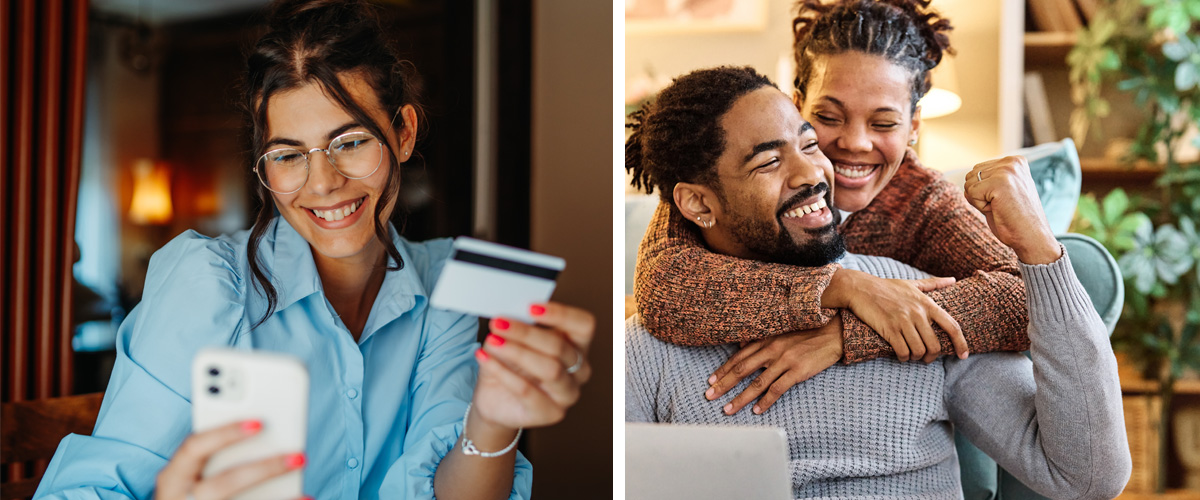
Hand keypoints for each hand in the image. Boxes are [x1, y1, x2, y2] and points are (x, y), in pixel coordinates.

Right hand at [156, 420, 307, 499]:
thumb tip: (265, 425)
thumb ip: (217, 451)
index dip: (224, 433)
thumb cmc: (194, 488)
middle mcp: (181, 499)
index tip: (259, 423)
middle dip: (263, 469)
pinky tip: (305, 496)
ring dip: (276, 492)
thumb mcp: (193, 471)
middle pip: (222, 485)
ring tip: (302, 471)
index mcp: (172, 477)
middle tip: (299, 455)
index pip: (193, 448)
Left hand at [471, 302, 594, 432]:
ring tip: (492, 341)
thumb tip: (510, 312)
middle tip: (499, 323)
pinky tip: (485, 357)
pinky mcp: (551, 413)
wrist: (495, 399)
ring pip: (549, 369)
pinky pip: (527, 390)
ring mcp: (568, 394)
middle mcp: (579, 370)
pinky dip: (502, 372)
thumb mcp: (514, 339)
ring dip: (516, 352)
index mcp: (577, 345)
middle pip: (559, 347)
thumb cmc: (510, 364)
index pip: (584, 325)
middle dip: (526, 333)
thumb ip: (519, 324)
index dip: (561, 314)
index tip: (531, 307)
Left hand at [704, 316, 841, 414]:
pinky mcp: (797, 371)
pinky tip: (756, 410)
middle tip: (709, 396)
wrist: (833, 332)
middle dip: (724, 384)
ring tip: (728, 409)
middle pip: (742, 370)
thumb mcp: (782, 331)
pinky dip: (765, 401)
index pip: (739, 357)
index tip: (710, 380)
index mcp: (766, 339)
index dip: (723, 369)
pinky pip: (777, 389)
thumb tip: (743, 345)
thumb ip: (763, 339)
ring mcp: (784, 361)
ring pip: (756, 383)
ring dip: (740, 398)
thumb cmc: (808, 332)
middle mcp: (771, 349)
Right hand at [828, 269, 966, 362]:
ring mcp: (903, 321)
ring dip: (916, 358)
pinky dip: (904, 357)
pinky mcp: (889, 328)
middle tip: (926, 359)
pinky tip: (901, 355)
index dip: (961, 343)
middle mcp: (917, 313)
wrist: (860, 288)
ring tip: (912, 356)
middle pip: (935, 345)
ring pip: (919, 350)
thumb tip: (953, 279)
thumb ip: (933, 284)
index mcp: (926, 303)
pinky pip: (902, 351)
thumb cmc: (886, 287)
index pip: (952, 326)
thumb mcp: (912, 283)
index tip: (963, 355)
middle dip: (931, 356)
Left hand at [964, 156, 1060, 264]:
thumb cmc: (1015, 219)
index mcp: (1015, 161)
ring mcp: (1007, 170)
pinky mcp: (1000, 182)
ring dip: (980, 200)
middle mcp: (1012, 162)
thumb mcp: (1001, 194)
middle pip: (971, 175)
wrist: (1032, 238)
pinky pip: (971, 193)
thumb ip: (986, 182)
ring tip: (1001, 207)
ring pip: (969, 184)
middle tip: (1002, 205)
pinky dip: (979, 206)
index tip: (1004, 200)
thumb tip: (966, 179)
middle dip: (980, 194)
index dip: (985, 191)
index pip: (978, 170)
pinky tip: (998, 210)